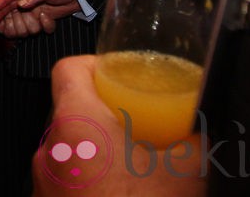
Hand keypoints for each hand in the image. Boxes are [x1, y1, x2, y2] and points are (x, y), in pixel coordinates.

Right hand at [0, 0, 80, 26]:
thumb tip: (20, 4)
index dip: (0, 6)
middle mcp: (26, 1)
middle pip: (11, 14)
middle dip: (12, 22)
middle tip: (13, 28)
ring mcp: (34, 10)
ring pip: (24, 24)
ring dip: (31, 26)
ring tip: (40, 19)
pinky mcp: (42, 19)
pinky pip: (39, 28)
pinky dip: (45, 27)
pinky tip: (50, 19)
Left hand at [33, 56, 205, 195]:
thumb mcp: (186, 173)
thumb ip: (195, 138)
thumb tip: (205, 122)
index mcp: (75, 122)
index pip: (69, 68)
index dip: (95, 65)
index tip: (119, 74)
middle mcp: (50, 148)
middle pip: (71, 109)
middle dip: (106, 114)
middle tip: (139, 124)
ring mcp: (44, 181)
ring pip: (70, 149)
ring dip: (99, 151)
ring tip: (136, 167)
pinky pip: (67, 180)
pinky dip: (90, 181)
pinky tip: (121, 196)